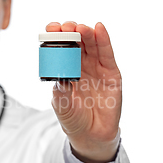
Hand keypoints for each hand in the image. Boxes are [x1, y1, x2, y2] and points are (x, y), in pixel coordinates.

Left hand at [47, 21, 121, 162]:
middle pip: (77, 41)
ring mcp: (96, 68)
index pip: (60, 48)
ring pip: (91, 45)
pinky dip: (104, 40)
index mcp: (65, 69)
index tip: (50, 28)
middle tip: (66, 26)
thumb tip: (61, 76)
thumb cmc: (73, 118)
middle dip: (71, 31)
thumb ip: (61, 90)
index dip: (56, 36)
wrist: (91, 135)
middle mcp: (81, 65)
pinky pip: (107, 54)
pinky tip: (99, 28)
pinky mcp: (111, 73)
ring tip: (81, 27)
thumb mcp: (61, 104)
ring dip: (86, 33)